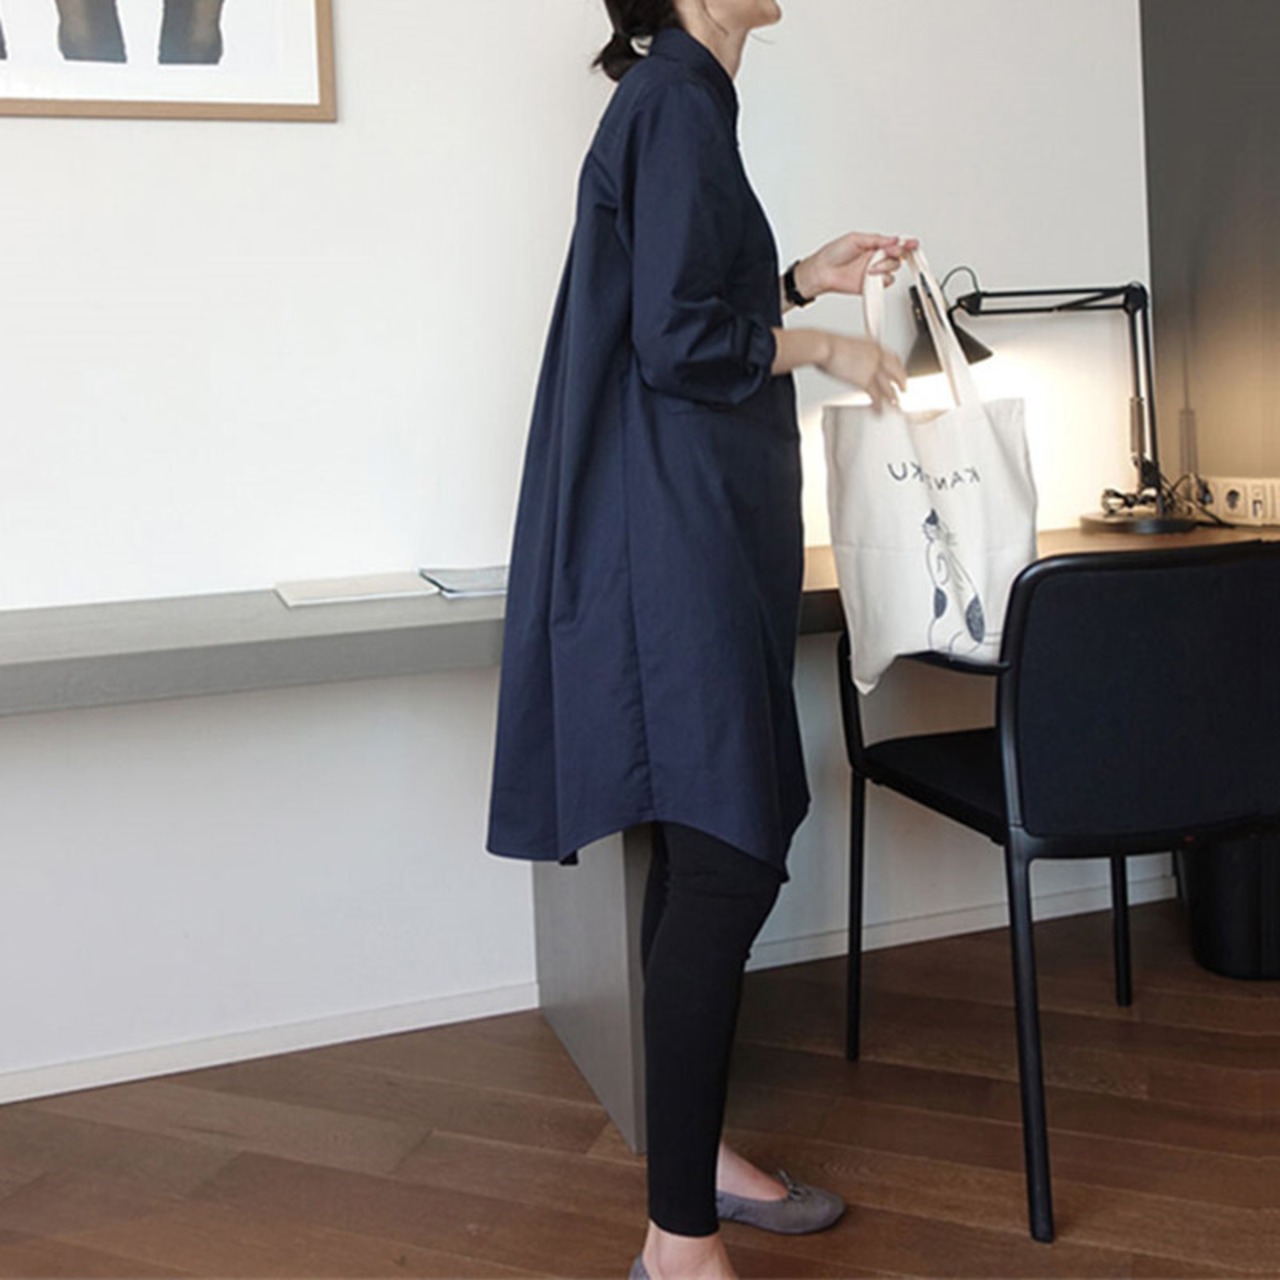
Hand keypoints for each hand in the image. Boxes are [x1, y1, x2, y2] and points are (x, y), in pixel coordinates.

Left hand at [795, 232, 918, 299]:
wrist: (822, 272)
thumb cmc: (833, 254)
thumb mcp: (855, 239)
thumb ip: (876, 239)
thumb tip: (893, 239)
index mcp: (874, 245)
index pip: (895, 243)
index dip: (906, 243)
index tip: (912, 244)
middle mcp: (876, 258)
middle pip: (898, 256)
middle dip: (896, 254)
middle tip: (889, 252)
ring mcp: (874, 272)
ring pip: (893, 269)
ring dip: (885, 267)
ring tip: (871, 268)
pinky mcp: (871, 285)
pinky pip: (885, 282)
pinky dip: (881, 279)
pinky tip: (871, 276)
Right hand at [818, 334, 906, 409]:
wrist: (825, 347)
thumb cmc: (830, 346)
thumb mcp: (848, 347)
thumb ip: (856, 357)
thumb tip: (851, 364)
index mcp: (873, 346)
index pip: (892, 357)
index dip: (898, 367)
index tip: (899, 373)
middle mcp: (876, 356)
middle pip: (896, 372)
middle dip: (901, 382)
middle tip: (904, 389)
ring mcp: (873, 369)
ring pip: (888, 386)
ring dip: (892, 397)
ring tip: (895, 405)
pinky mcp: (865, 381)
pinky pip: (875, 396)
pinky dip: (877, 406)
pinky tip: (878, 411)